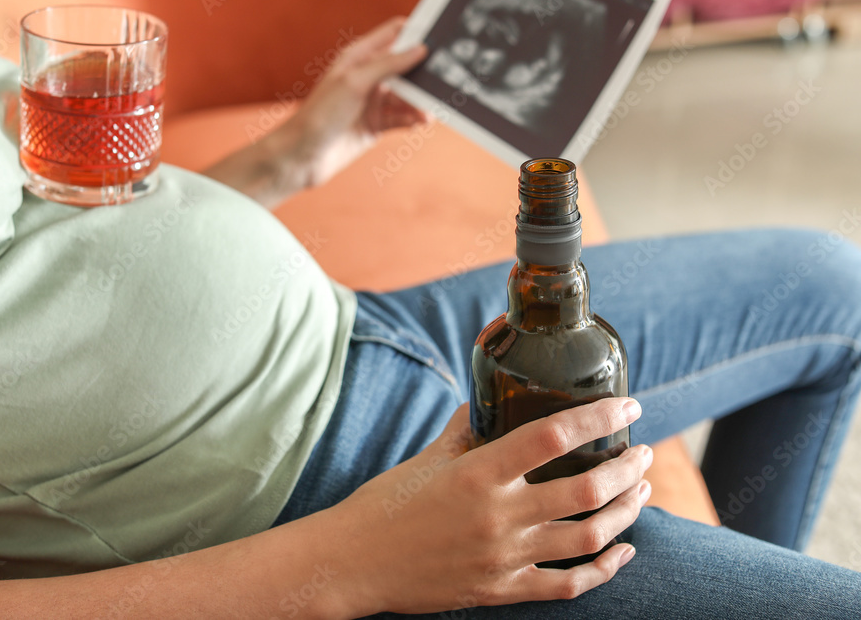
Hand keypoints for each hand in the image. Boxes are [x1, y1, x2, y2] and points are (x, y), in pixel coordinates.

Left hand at [202, 18, 427, 207]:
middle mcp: (367, 77)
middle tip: (444, 80)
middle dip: (424, 73)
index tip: (440, 37)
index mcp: (359, 57)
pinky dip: (412, 119)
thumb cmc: (319, 115)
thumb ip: (388, 64)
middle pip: (406, 67)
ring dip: (420, 102)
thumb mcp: (355, 81)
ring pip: (407, 96)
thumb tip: (419, 49)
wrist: (302, 157)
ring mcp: (371, 102)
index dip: (416, 32)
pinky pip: (401, 118)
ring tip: (429, 111)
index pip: (394, 34)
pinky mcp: (375, 126)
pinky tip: (419, 122)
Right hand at [326, 397, 651, 615]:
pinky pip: (568, 585)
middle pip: (586, 490)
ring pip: (588, 537)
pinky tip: (622, 552)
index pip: (552, 436)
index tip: (627, 407)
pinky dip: (604, 570)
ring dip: (626, 512)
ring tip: (641, 491)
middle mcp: (498, 515)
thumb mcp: (426, 458)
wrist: (353, 563)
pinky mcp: (501, 590)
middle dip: (628, 468)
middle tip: (642, 453)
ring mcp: (504, 557)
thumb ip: (465, 431)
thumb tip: (486, 405)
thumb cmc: (385, 504)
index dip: (599, 419)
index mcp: (478, 473)